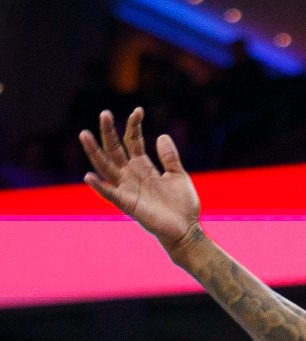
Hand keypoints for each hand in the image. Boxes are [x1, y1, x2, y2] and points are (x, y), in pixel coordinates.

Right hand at [80, 108, 200, 251]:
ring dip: (94, 152)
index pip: (133, 141)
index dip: (133, 126)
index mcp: (143, 167)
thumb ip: (169, 157)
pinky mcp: (128, 205)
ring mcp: (128, 189)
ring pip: (106, 167)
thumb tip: (161, 135)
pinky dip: (99, 186)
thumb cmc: (183, 205)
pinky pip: (110, 194)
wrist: (187, 230)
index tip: (138, 111)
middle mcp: (132, 175)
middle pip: (115, 149)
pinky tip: (89, 176)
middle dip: (109, 132)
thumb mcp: (178, 175)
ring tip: (84, 134)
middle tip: (104, 113)